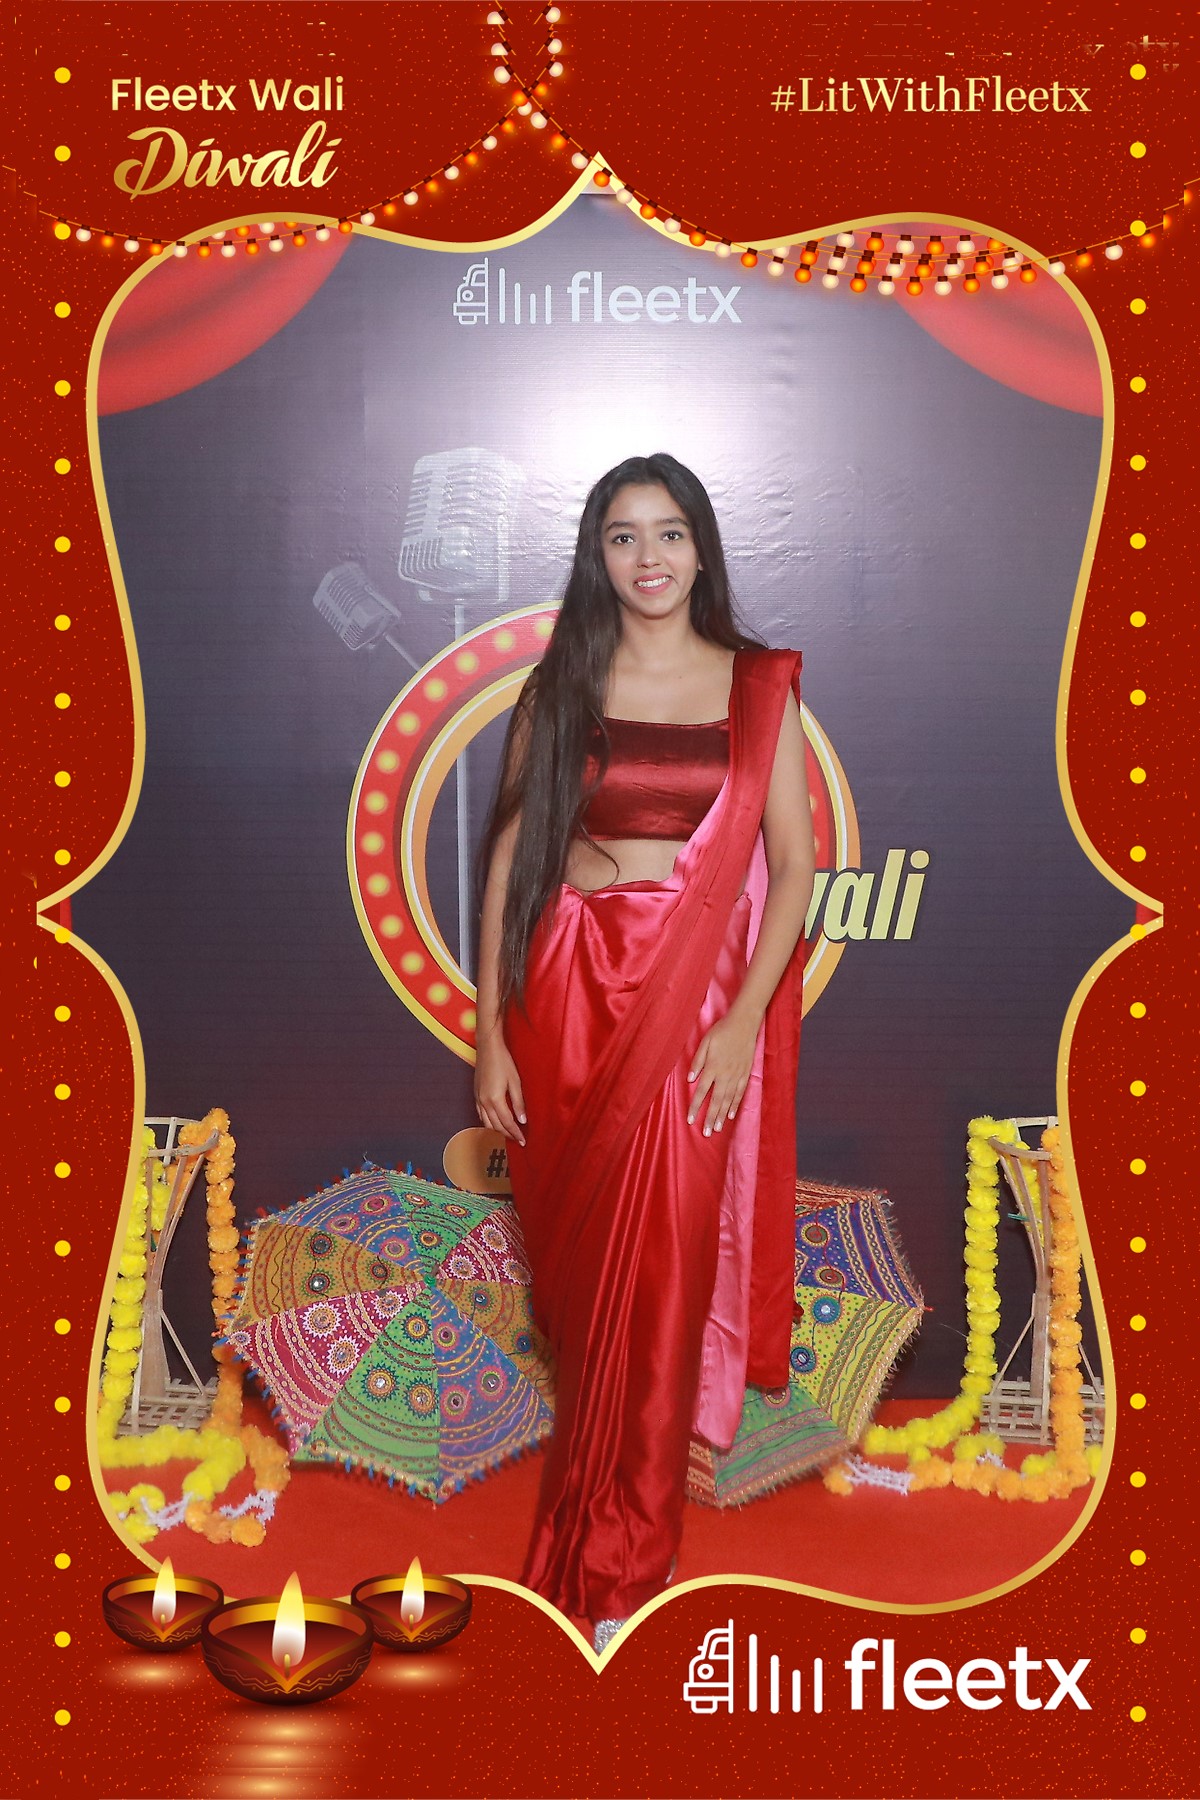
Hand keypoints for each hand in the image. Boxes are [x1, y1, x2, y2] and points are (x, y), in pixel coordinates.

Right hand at [475, 1034, 526, 1145]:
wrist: (488, 1048)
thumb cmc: (503, 1062)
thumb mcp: (515, 1082)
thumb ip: (518, 1103)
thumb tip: (523, 1120)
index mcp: (495, 1099)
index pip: (507, 1122)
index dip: (515, 1133)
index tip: (523, 1141)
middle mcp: (484, 1102)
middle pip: (496, 1125)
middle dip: (507, 1134)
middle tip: (517, 1140)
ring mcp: (478, 1099)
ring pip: (486, 1122)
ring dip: (497, 1130)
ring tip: (507, 1135)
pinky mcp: (476, 1094)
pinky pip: (480, 1115)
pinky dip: (488, 1122)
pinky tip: (494, 1123)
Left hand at [686, 1009, 759, 1135]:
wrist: (744, 1024)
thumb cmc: (722, 1031)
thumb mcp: (705, 1042)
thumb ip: (697, 1061)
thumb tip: (690, 1079)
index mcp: (713, 1067)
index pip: (702, 1092)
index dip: (695, 1107)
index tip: (690, 1120)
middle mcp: (725, 1075)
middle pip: (716, 1101)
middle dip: (710, 1118)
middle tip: (706, 1133)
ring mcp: (737, 1076)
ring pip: (729, 1100)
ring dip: (722, 1116)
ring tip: (717, 1129)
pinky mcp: (746, 1074)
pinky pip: (740, 1093)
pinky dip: (735, 1105)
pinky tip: (731, 1115)